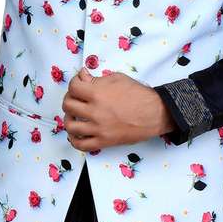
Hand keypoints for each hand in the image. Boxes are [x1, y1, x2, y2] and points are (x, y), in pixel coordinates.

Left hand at [62, 67, 176, 151]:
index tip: (79, 83)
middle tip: (76, 98)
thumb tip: (82, 76)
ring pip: (70, 126)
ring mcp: (98, 128)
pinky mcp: (104, 141)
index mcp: (97, 93)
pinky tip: (77, 133)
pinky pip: (81, 145)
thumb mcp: (117, 78)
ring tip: (74, 115)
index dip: (74, 82)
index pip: (73, 87)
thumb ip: (97, 78)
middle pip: (68, 105)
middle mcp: (95, 112)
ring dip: (69, 119)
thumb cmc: (138, 94)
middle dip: (70, 98)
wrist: (154, 113)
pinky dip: (74, 139)